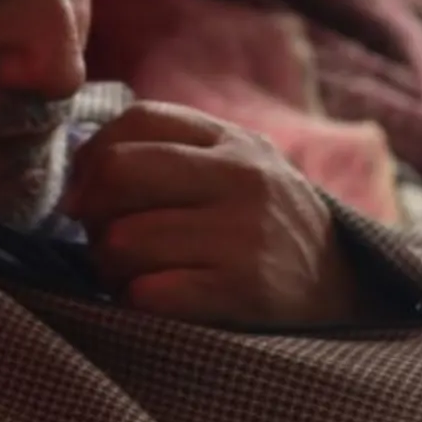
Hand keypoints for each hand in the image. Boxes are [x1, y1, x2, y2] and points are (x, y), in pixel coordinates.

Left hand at [60, 102, 360, 327]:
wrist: (347, 297)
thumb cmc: (264, 233)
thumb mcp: (236, 172)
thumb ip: (168, 155)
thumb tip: (74, 180)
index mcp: (233, 141)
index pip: (137, 119)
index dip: (93, 156)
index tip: (88, 191)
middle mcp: (242, 177)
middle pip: (117, 172)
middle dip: (91, 212)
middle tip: (102, 238)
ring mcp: (244, 233)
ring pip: (122, 240)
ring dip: (110, 268)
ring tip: (134, 276)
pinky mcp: (244, 290)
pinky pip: (146, 293)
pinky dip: (136, 302)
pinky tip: (158, 302)